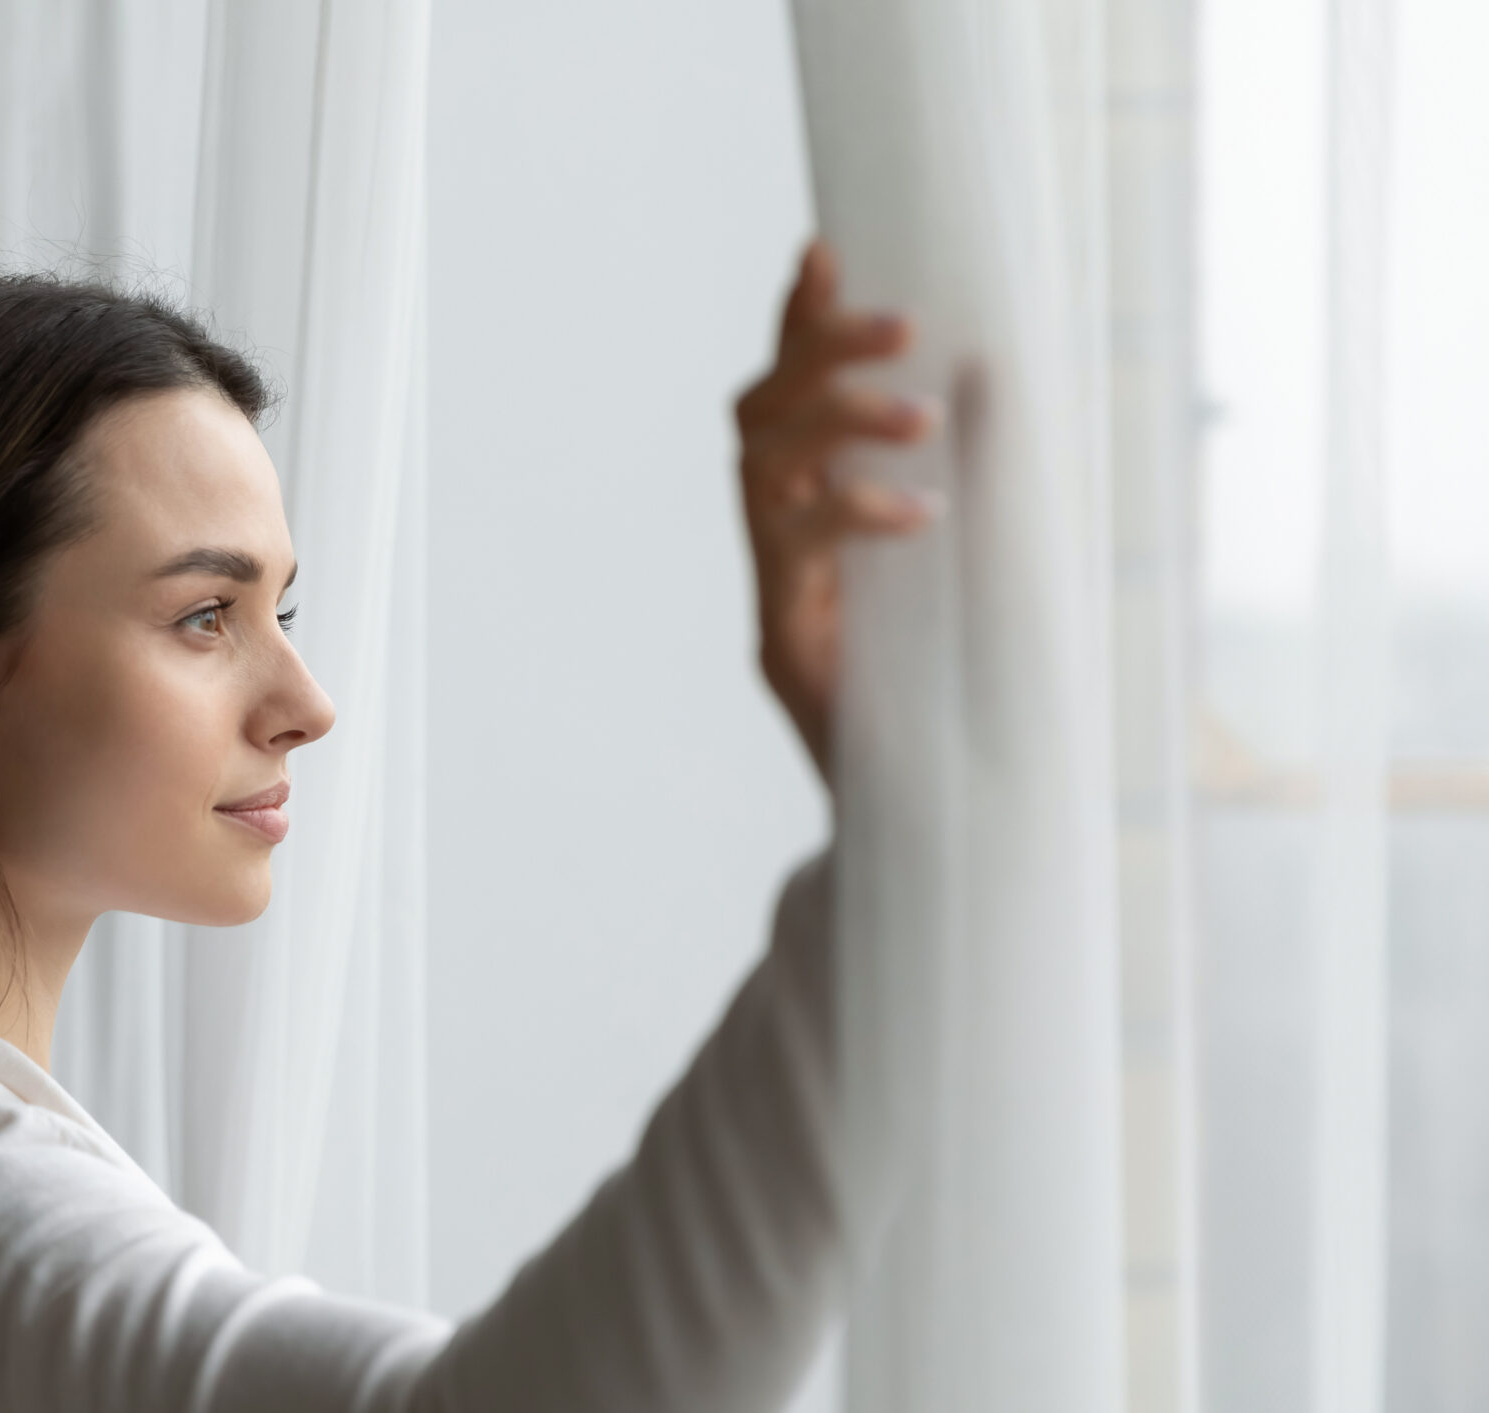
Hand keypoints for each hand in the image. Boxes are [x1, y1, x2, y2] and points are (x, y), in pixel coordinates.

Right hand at [733, 240, 939, 787]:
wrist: (944, 818)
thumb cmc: (969, 690)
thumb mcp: (992, 559)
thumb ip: (986, 473)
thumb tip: (1000, 375)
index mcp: (815, 513)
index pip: (790, 394)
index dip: (796, 322)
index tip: (821, 250)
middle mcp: (779, 543)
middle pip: (758, 413)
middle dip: (819, 353)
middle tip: (906, 328)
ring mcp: (776, 593)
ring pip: (762, 466)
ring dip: (837, 421)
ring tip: (924, 419)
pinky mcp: (781, 642)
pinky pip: (794, 548)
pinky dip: (852, 512)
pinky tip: (919, 513)